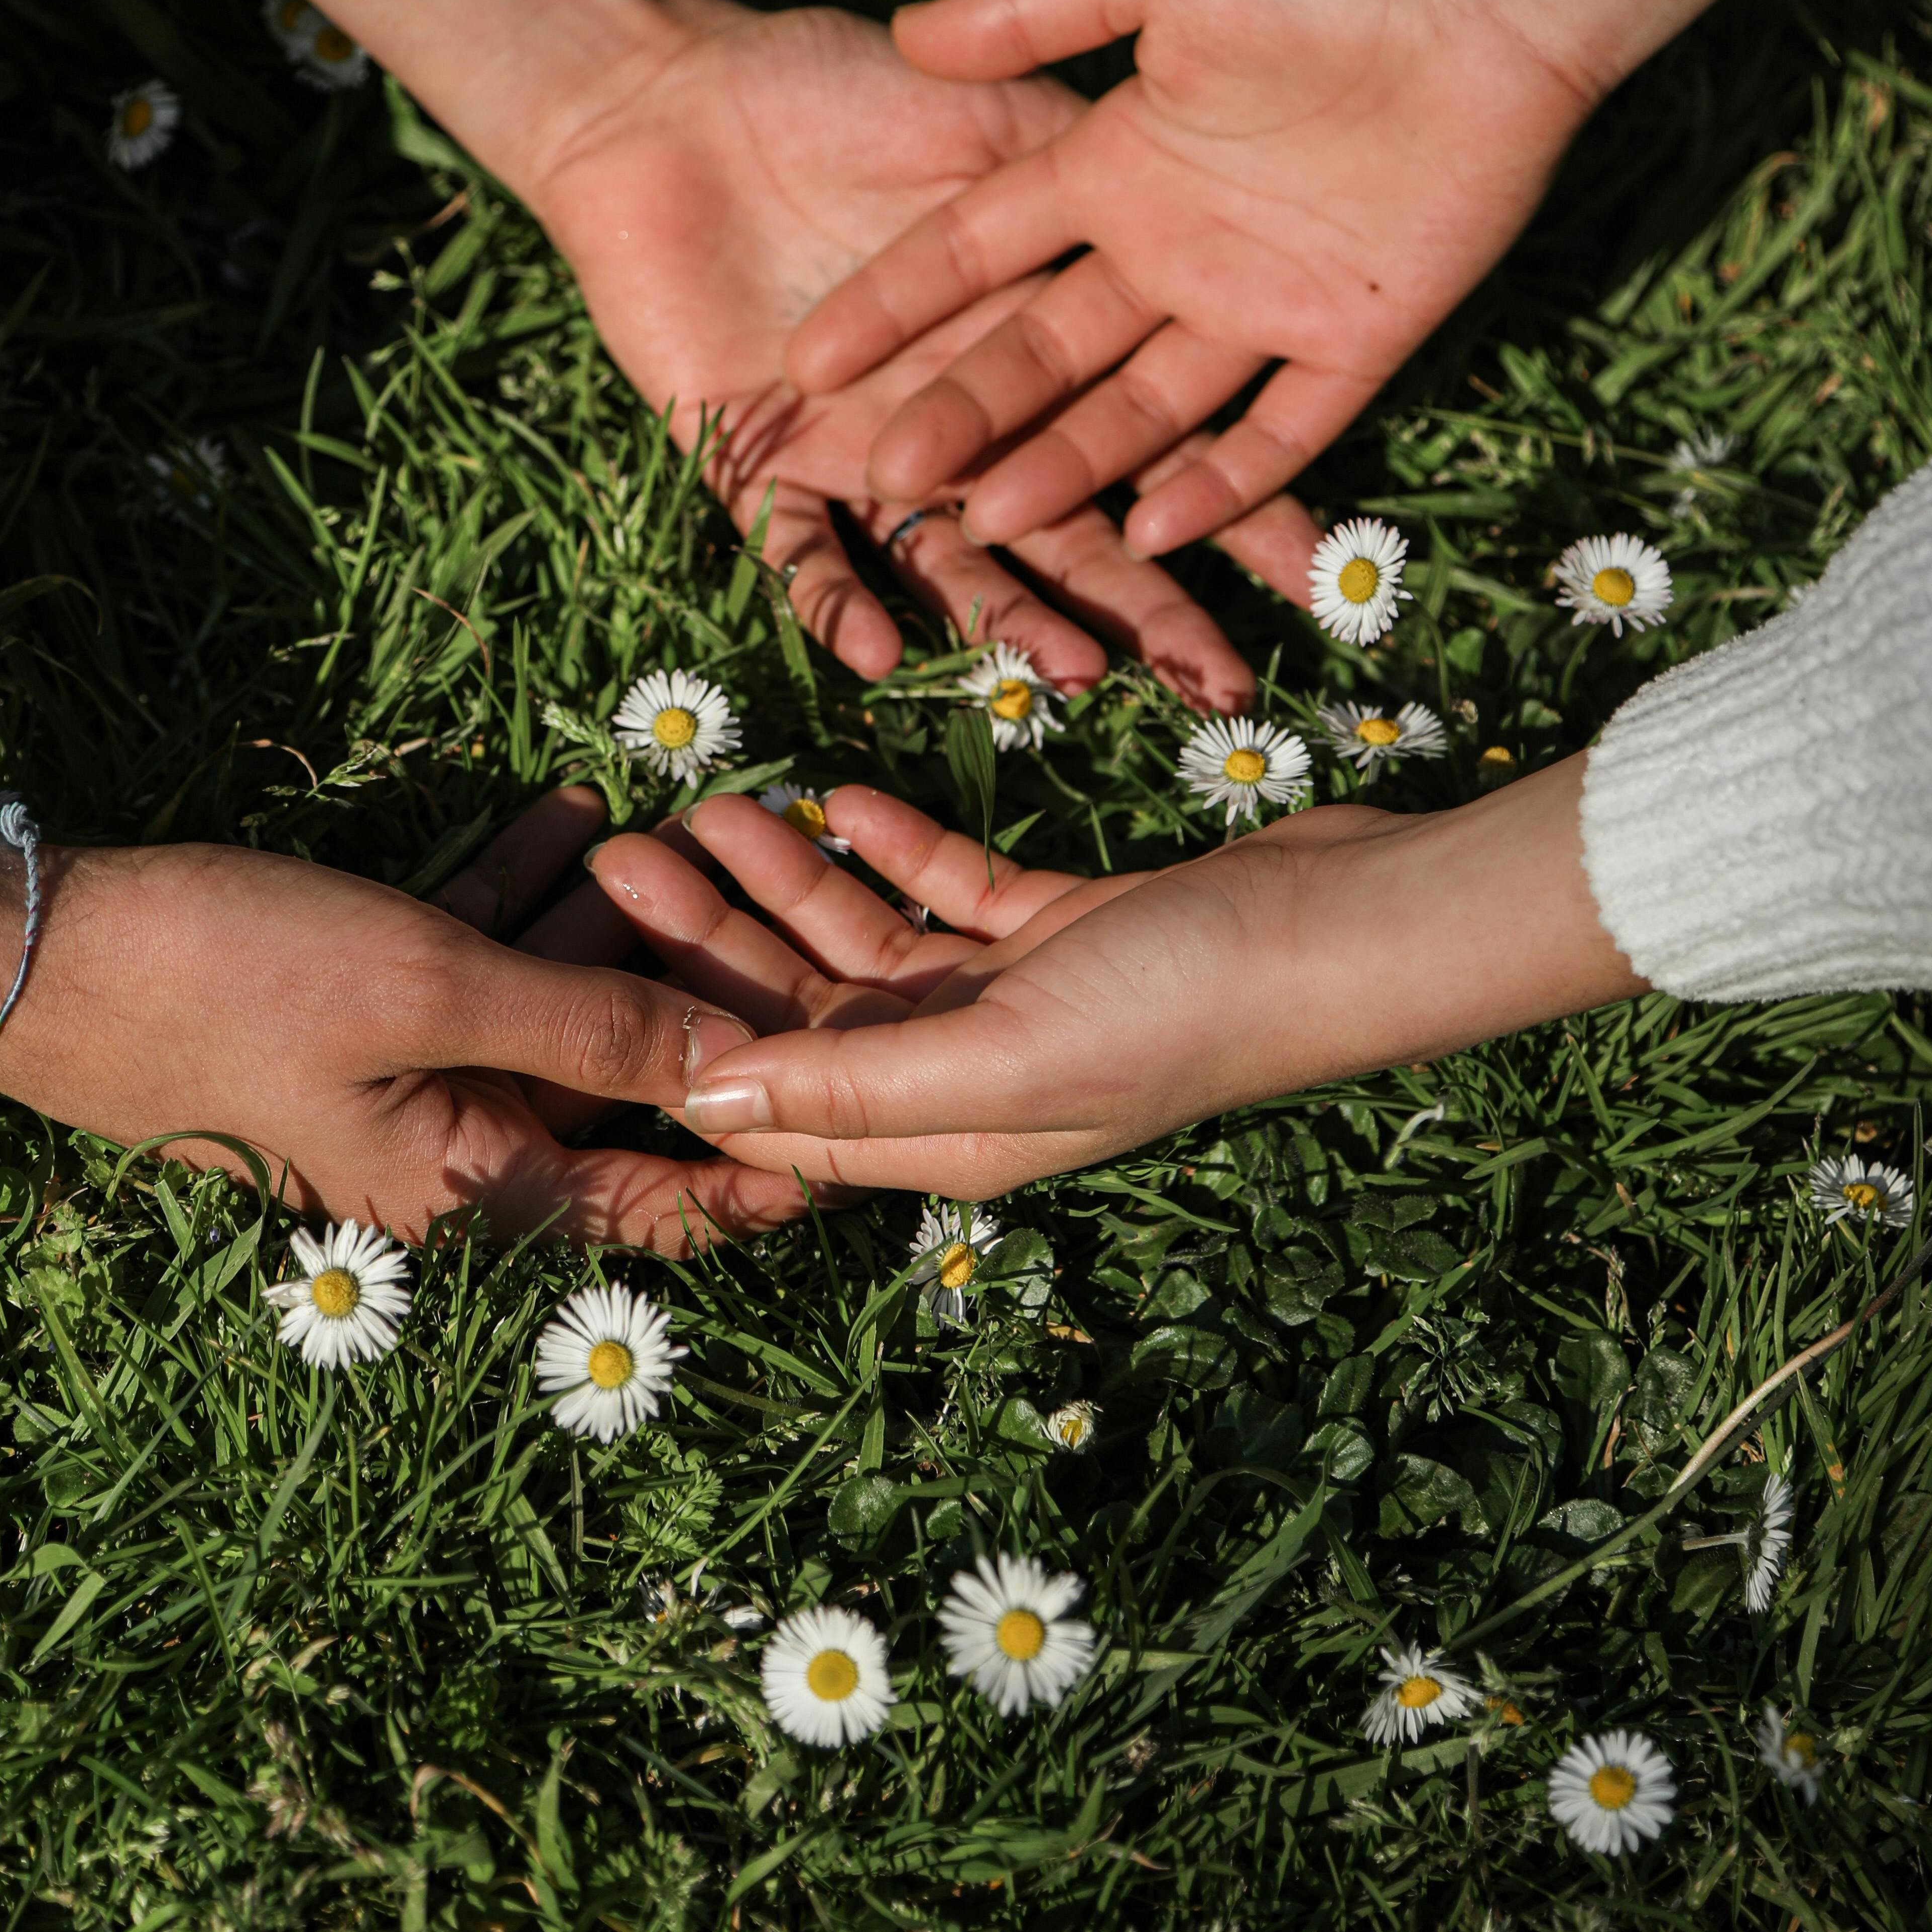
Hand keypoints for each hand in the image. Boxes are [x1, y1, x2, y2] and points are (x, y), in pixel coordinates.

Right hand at [0, 786, 823, 1251]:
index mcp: (471, 1190)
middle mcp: (447, 1153)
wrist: (32, 950)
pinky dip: (523, 893)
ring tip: (689, 833)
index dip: (762, 1165)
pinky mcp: (357, 1011)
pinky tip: (579, 810)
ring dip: (611, 928)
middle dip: (693, 1005)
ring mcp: (402, 1080)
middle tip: (784, 918)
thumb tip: (736, 1071)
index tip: (858, 1106)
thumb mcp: (433, 991)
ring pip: (547, 1010)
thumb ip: (589, 1030)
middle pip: (614, 1097)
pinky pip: (473, 958)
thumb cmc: (230, 978)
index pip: (657, 1210)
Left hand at [208, 0, 1307, 712]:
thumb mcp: (988, 114)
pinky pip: (799, 556)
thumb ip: (1079, 165)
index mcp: (1029, 338)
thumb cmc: (830, 86)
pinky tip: (882, 658)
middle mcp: (961, 415)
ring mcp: (862, 452)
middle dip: (1145, 606)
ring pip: (950, 564)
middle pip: (1069, 526)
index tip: (1304, 573)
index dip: (1224, 501)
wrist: (668, 98)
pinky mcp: (755, 465)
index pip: (1147, 433)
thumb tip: (1200, 200)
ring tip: (1072, 682)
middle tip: (1218, 682)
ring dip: (1011, 623)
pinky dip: (835, 604)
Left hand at [591, 762, 1637, 1198]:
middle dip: (709, 942)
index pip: (769, 1116)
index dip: (673, 1059)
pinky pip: (946, 894)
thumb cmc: (1185, 1005)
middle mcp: (967, 1079)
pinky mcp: (1060, 932)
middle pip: (801, 1017)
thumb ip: (847, 1081)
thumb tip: (696, 1102)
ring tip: (712, 806)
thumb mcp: (1000, 1053)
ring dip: (788, 882)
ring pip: (863, 947)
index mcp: (941, 1135)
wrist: (1346, 929)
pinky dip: (892, 848)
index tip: (585, 986)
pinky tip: (839, 796)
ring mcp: (1015, 1003)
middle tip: (622, 855)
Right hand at [784, 0, 1787, 557]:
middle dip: (964, 412)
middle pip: (1045, 350)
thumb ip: (1034, 9)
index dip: (896, 302)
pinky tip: (1148, 530)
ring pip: (1144, 410)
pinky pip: (1277, 433)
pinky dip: (1221, 484)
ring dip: (1070, 468)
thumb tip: (909, 37)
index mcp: (1114, 165)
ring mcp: (1259, 302)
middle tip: (883, 470)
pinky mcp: (1352, 339)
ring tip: (988, 526)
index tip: (808, 357)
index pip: (978, 250)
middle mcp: (1172, 250)